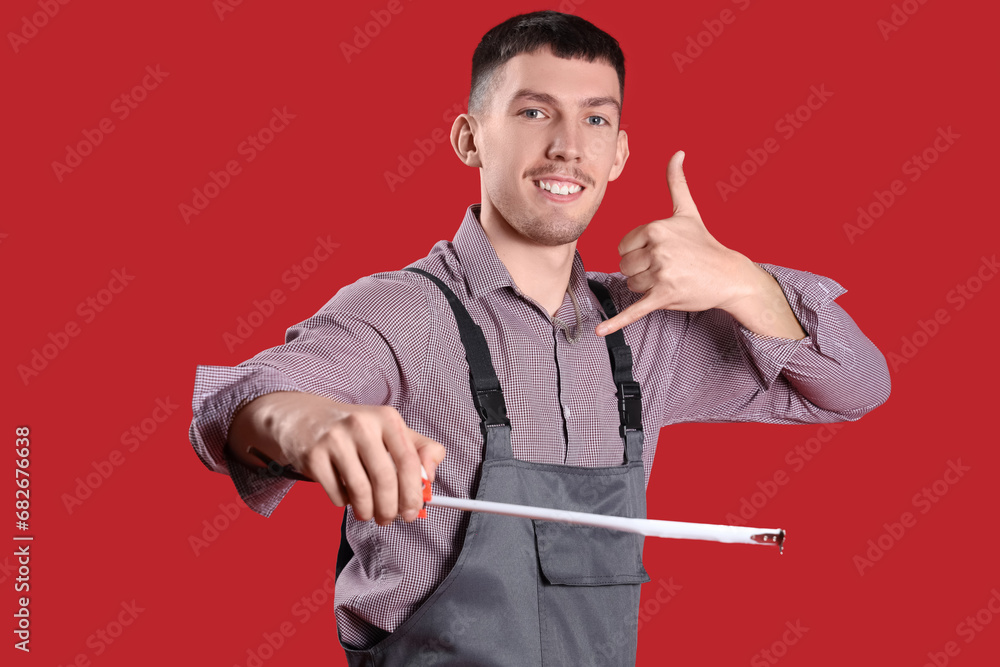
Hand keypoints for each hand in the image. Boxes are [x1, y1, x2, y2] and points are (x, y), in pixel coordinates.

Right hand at [232, 392, 445, 525]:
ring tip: (368, 513)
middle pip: (385, 479)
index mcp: (386, 418)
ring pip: (360, 490)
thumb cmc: (356, 430)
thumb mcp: (390, 430)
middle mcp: (361, 424)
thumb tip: (430, 479)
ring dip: (367, 511)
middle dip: (390, 508)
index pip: (408, 461)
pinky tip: (346, 497)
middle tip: (389, 519)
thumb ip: (420, 450)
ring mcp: (335, 439)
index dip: (414, 492)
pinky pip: (336, 494)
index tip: (414, 511)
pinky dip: (345, 504)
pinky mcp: (313, 456)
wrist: (305, 418)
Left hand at [595, 151, 755, 335]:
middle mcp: (657, 249)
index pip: (623, 246)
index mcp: (656, 228)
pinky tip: (599, 332)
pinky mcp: (664, 296)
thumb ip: (676, 182)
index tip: (659, 253)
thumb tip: (677, 152)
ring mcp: (661, 274)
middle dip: (641, 270)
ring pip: (630, 285)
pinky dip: (615, 322)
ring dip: (644, 287)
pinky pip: (633, 310)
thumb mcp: (688, 211)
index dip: (637, 253)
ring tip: (669, 280)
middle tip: (666, 269)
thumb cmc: (704, 244)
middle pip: (625, 266)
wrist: (729, 275)